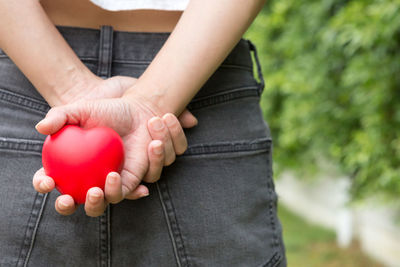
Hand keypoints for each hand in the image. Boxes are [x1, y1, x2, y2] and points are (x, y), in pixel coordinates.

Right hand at [33, 95, 195, 215]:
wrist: (138, 111)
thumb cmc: (107, 110)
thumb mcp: (81, 108)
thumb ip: (60, 115)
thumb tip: (41, 128)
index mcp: (67, 165)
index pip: (47, 179)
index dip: (42, 184)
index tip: (48, 181)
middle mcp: (86, 179)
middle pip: (77, 203)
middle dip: (78, 206)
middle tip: (87, 192)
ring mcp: (110, 183)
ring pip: (107, 202)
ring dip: (110, 193)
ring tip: (112, 175)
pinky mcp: (132, 181)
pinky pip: (131, 192)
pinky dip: (135, 192)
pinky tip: (141, 187)